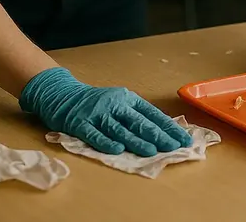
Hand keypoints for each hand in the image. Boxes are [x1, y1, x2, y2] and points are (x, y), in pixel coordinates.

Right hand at [20, 67, 191, 155]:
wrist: (62, 94)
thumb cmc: (96, 103)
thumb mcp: (119, 103)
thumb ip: (136, 116)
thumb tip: (163, 133)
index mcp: (128, 99)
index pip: (152, 114)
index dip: (168, 127)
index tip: (183, 139)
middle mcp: (115, 104)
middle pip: (139, 122)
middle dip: (159, 135)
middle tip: (174, 147)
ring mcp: (97, 113)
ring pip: (120, 129)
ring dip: (137, 141)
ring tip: (152, 151)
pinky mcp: (80, 123)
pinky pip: (95, 134)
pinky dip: (106, 142)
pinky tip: (118, 150)